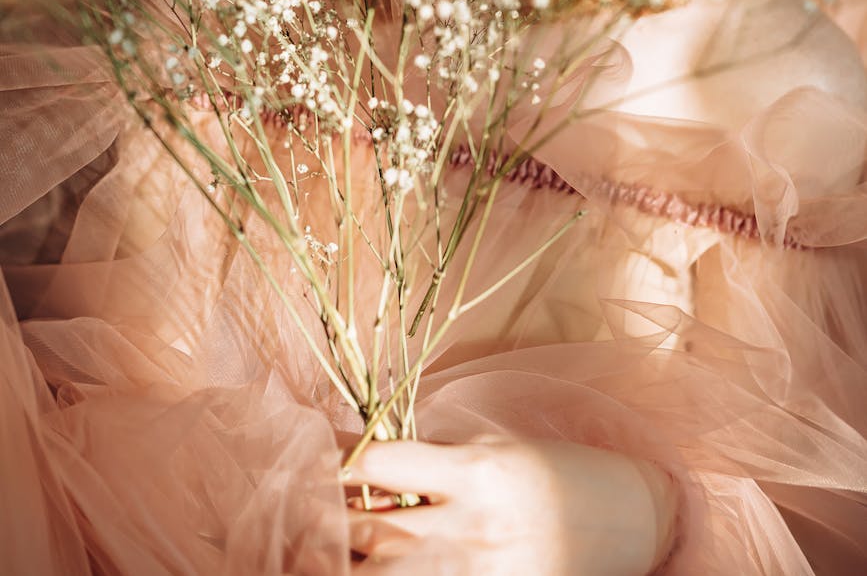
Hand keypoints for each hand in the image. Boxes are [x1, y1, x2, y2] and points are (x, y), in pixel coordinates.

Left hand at [343, 437, 676, 574]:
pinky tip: (376, 565)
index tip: (318, 461)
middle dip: (326, 521)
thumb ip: (433, 457)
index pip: (377, 466)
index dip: (338, 464)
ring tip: (324, 546)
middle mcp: (472, 530)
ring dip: (351, 558)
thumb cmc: (555, 475)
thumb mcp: (496, 451)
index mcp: (477, 474)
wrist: (633, 521)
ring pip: (383, 573)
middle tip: (299, 511)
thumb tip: (358, 461)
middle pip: (368, 530)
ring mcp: (478, 575)